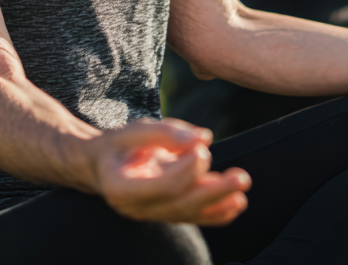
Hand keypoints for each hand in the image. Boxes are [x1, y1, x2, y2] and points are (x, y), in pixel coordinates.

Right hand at [93, 117, 250, 225]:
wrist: (105, 166)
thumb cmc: (120, 145)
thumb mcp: (134, 130)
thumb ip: (166, 132)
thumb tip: (203, 139)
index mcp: (122, 187)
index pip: (161, 186)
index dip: (186, 171)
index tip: (204, 150)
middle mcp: (137, 208)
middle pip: (180, 204)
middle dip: (213, 192)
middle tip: (241, 178)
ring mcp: (152, 214)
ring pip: (188, 213)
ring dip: (219, 203)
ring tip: (242, 193)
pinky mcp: (166, 213)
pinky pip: (192, 217)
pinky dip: (216, 213)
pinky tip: (235, 205)